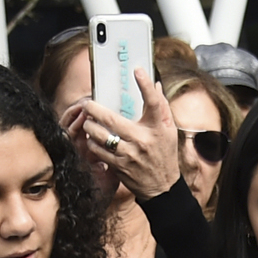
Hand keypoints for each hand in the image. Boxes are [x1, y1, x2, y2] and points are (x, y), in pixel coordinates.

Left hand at [61, 68, 182, 201]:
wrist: (162, 187)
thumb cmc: (165, 155)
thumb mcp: (169, 131)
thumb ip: (161, 107)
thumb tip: (156, 84)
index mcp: (157, 129)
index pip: (153, 103)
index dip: (145, 85)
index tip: (137, 70)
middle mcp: (142, 141)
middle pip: (112, 120)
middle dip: (95, 109)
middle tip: (87, 103)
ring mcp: (129, 155)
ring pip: (101, 136)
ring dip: (90, 126)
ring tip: (88, 121)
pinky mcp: (119, 166)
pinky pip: (99, 151)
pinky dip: (93, 142)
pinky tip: (93, 138)